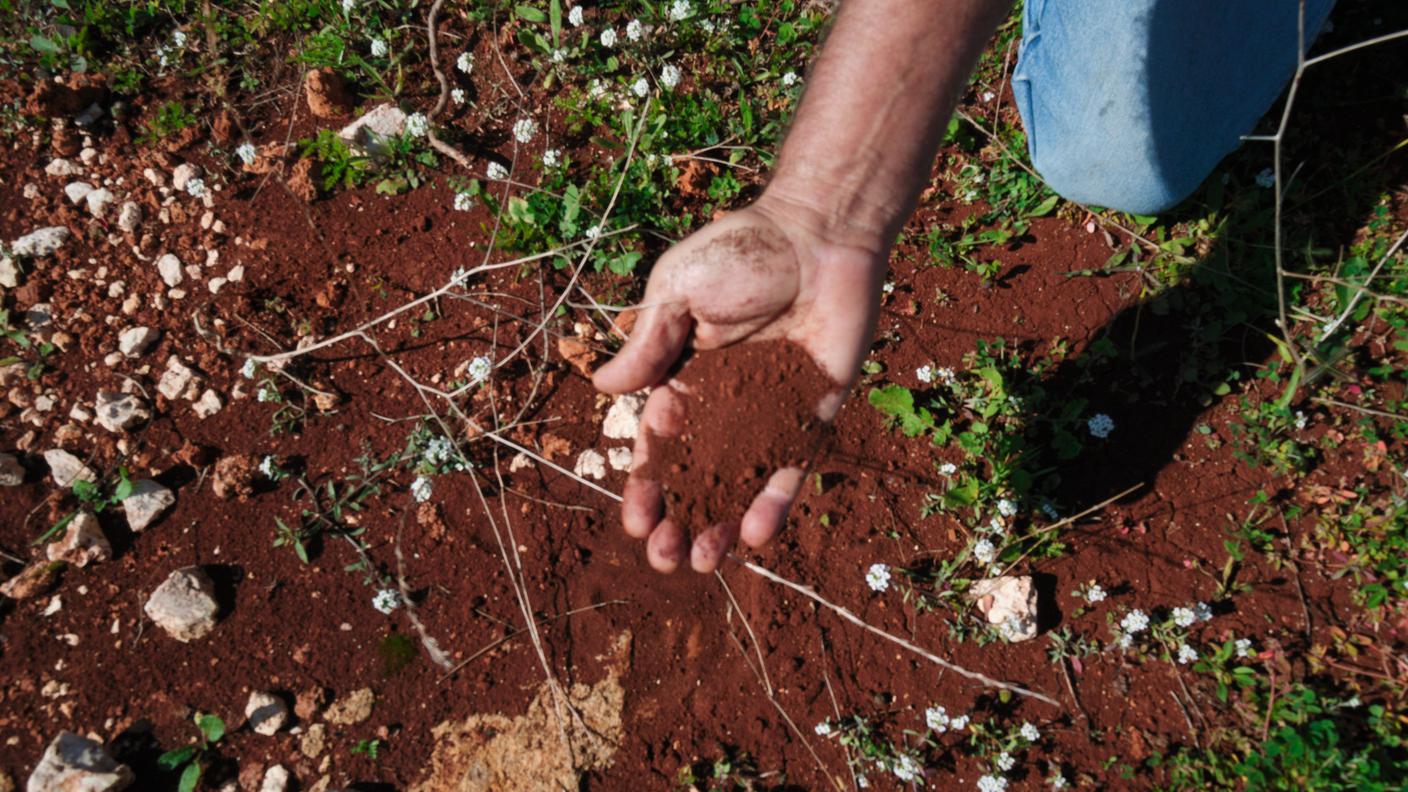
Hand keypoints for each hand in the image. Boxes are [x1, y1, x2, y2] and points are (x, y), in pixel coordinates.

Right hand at [592, 194, 886, 572]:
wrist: (818, 233)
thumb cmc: (742, 252)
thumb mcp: (677, 292)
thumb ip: (648, 345)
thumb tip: (603, 388)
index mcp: (684, 378)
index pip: (659, 446)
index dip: (646, 486)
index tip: (635, 521)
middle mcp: (724, 404)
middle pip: (697, 476)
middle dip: (677, 518)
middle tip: (665, 556)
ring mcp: (769, 413)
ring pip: (740, 483)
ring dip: (720, 524)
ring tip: (701, 562)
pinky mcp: (813, 414)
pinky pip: (791, 466)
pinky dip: (774, 501)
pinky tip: (755, 535)